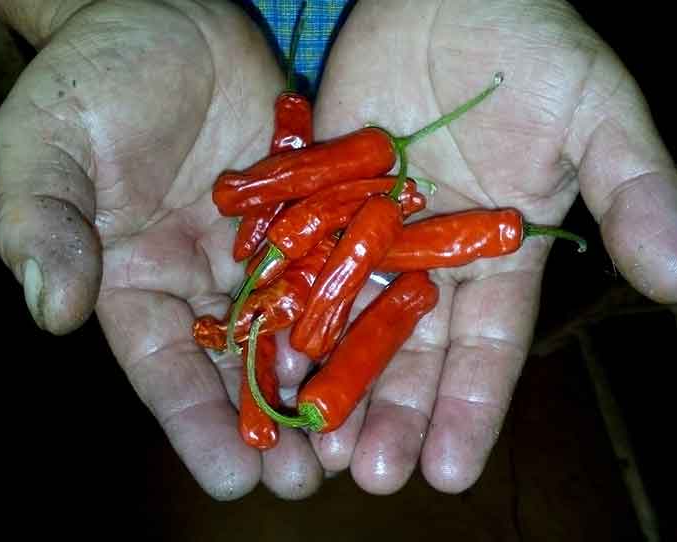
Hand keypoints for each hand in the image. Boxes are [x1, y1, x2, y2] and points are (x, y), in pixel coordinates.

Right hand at [0, 0, 322, 499]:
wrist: (159, 13)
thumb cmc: (89, 79)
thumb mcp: (45, 148)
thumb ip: (42, 225)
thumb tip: (50, 309)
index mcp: (136, 281)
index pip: (166, 368)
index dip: (198, 424)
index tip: (235, 479)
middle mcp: (203, 276)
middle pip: (241, 362)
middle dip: (273, 421)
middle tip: (310, 478)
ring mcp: (261, 244)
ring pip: (298, 324)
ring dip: (326, 378)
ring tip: (359, 435)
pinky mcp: (307, 205)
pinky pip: (336, 258)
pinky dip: (359, 301)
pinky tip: (389, 342)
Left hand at [310, 0, 676, 493]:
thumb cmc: (531, 47)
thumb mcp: (596, 116)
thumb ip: (635, 193)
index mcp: (498, 255)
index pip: (487, 349)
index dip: (470, 410)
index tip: (448, 471)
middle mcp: (432, 258)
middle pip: (411, 351)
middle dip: (393, 413)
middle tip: (371, 476)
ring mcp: (373, 232)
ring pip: (350, 321)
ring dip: (334, 380)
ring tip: (315, 443)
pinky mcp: (323, 201)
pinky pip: (302, 264)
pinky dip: (287, 310)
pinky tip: (272, 359)